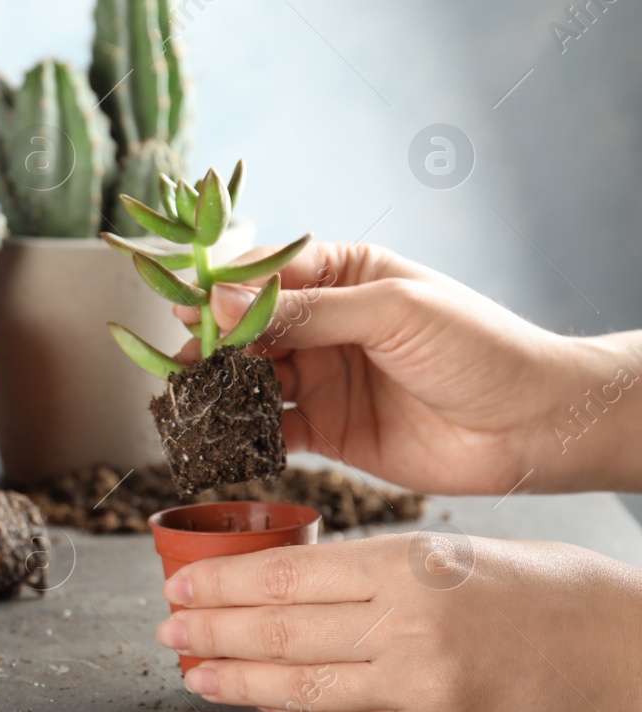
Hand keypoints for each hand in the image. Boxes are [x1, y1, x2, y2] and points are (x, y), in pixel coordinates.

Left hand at [155, 534, 641, 711]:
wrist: (639, 658)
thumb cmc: (557, 589)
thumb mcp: (463, 549)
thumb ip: (383, 566)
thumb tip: (300, 577)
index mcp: (413, 564)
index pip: (288, 574)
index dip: (222, 581)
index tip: (180, 580)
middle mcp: (410, 629)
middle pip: (281, 630)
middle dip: (211, 629)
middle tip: (166, 627)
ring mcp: (423, 690)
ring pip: (302, 684)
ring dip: (235, 678)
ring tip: (193, 671)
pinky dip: (294, 711)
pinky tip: (258, 700)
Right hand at [179, 242, 637, 494]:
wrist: (536, 427)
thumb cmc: (481, 348)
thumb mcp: (390, 311)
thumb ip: (305, 309)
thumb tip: (222, 298)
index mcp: (345, 276)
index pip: (266, 272)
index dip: (220, 287)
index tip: (182, 301)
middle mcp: (327, 326)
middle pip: (247, 328)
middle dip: (208, 341)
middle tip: (175, 358)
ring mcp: (325, 379)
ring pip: (251, 380)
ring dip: (218, 388)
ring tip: (186, 399)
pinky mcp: (329, 432)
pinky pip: (271, 431)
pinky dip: (242, 435)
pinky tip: (220, 439)